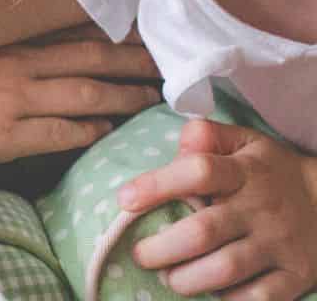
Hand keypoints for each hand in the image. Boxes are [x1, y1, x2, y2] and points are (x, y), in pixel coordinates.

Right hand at [0, 37, 160, 163]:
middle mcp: (13, 62)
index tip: (148, 30)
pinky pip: (57, 134)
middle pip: (91, 57)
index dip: (114, 31)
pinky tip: (109, 135)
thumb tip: (35, 46)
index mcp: (3, 38)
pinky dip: (88, 133)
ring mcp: (8, 98)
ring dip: (125, 97)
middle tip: (173, 63)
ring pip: (85, 94)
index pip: (72, 30)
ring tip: (155, 100)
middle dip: (135, 61)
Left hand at [120, 119, 316, 299]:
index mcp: (243, 171)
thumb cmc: (268, 170)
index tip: (124, 199)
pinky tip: (210, 294)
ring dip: (188, 279)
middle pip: (204, 231)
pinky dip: (228, 300)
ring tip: (169, 278)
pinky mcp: (296, 276)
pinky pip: (258, 298)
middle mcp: (260, 209)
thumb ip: (206, 136)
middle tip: (139, 254)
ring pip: (226, 270)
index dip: (157, 185)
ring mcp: (279, 245)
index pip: (198, 171)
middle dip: (162, 248)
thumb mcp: (243, 140)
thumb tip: (177, 146)